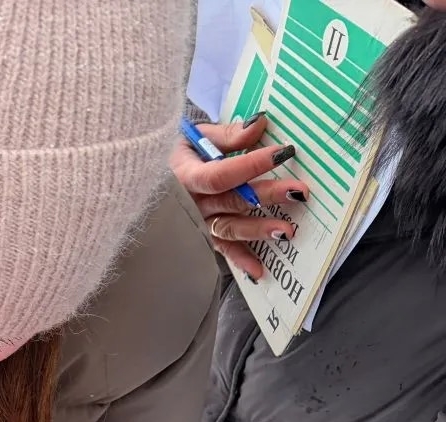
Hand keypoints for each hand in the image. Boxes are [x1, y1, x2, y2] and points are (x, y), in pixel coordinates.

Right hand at [171, 114, 308, 278]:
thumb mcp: (199, 136)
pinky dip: (240, 260)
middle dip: (266, 196)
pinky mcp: (203, 235)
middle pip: (230, 201)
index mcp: (185, 175)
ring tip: (286, 231)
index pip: (219, 174)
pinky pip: (222, 249)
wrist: (152, 176)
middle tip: (298, 191)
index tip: (283, 153)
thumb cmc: (180, 154)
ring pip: (228, 228)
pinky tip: (260, 271)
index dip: (251, 165)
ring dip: (257, 230)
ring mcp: (196, 223)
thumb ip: (229, 134)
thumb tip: (260, 122)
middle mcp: (190, 203)